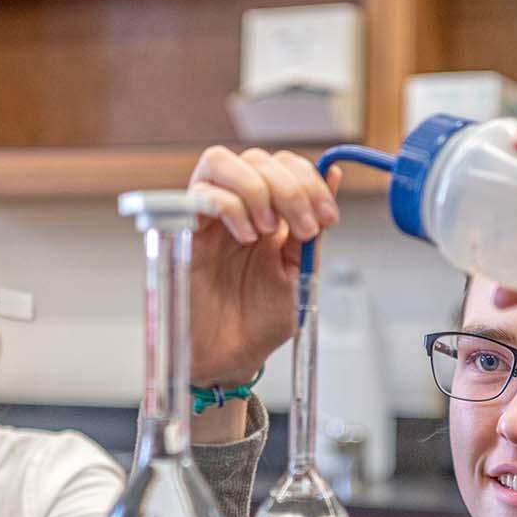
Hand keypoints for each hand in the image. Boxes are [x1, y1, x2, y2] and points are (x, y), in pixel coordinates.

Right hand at [187, 146, 341, 388]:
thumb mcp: (300, 271)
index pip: (284, 164)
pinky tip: (246, 237)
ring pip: (219, 161)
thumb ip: (312, 226)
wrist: (231, 359)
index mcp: (268, 212)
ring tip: (268, 231)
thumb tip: (333, 173)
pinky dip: (229, 208)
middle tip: (302, 227)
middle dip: (288, 187)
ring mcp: (209, 218)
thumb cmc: (260, 322)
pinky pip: (199, 195)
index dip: (309, 180)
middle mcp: (238, 208)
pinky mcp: (183, 233)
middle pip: (256, 157)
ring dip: (255, 189)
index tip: (327, 218)